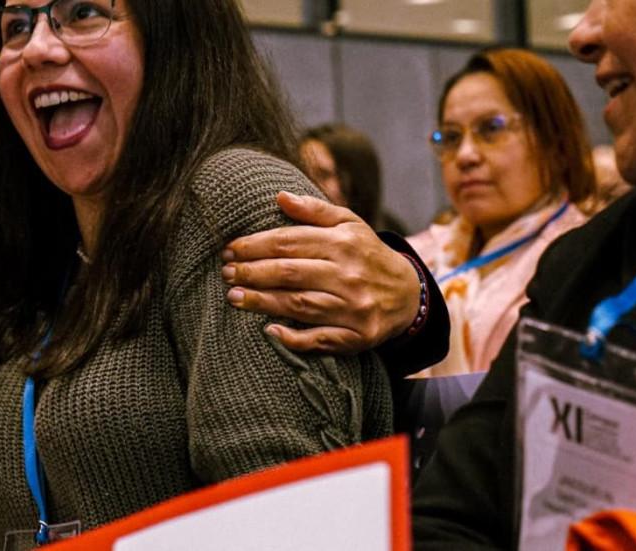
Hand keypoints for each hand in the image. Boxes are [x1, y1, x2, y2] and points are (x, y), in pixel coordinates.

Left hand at [221, 192, 419, 353]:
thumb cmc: (367, 255)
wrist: (409, 294)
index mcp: (344, 243)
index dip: (255, 245)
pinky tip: (270, 331)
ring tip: (234, 297)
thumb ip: (314, 210)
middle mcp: (349, 274)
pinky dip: (294, 337)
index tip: (230, 249)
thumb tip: (279, 196)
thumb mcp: (349, 224)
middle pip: (290, 272)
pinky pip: (321, 339)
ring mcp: (353, 307)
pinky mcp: (357, 335)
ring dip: (263, 302)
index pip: (289, 241)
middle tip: (225, 273)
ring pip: (300, 304)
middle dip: (253, 272)